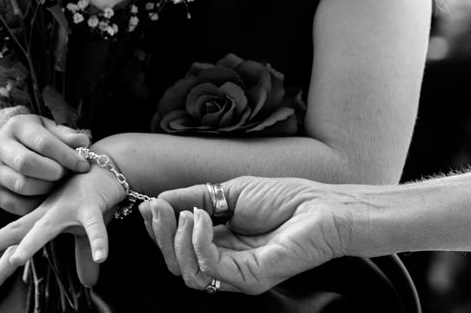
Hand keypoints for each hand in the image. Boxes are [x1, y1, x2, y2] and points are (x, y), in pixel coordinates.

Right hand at [0, 114, 89, 214]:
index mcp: (16, 126)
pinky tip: (45, 196)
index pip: (43, 142)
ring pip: (21, 185)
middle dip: (54, 172)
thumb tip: (84, 143)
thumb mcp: (50, 130)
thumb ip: (67, 136)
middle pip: (27, 164)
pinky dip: (35, 204)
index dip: (66, 156)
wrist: (7, 148)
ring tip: (57, 184)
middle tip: (67, 175)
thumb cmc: (35, 138)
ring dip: (46, 188)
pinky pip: (16, 204)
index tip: (83, 165)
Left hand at [0, 165, 123, 294]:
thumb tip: (88, 283)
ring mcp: (68, 209)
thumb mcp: (85, 230)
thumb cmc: (92, 198)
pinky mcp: (90, 206)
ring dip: (31, 242)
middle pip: (18, 231)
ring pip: (46, 228)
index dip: (1, 265)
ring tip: (16, 259)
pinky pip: (94, 226)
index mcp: (44, 220)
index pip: (17, 243)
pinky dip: (97, 240)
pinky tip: (100, 257)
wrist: (110, 167)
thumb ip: (82, 256)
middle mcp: (50, 214)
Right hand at [141, 176, 351, 294]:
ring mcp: (237, 275)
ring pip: (187, 273)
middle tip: (157, 209)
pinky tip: (202, 218)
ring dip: (176, 240)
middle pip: (176, 264)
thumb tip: (158, 201)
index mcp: (220, 244)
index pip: (177, 248)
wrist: (322, 206)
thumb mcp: (229, 191)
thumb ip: (194, 198)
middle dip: (160, 236)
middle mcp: (226, 263)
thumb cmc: (286, 199)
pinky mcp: (249, 279)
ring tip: (187, 213)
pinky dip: (197, 241)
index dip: (158, 230)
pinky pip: (209, 268)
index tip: (148, 205)